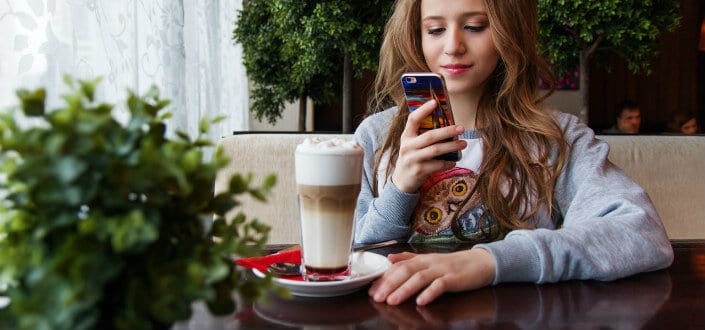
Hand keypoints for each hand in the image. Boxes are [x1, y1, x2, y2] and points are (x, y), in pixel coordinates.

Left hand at [369, 248, 495, 305]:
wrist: (480, 262)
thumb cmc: (453, 264)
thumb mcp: (429, 259)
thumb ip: (409, 259)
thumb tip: (389, 258)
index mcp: (422, 259)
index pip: (398, 266)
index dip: (384, 277)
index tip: (371, 288)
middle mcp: (429, 263)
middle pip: (406, 271)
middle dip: (389, 284)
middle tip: (377, 297)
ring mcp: (442, 270)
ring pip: (420, 278)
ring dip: (405, 290)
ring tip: (392, 301)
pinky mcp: (454, 279)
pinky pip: (441, 285)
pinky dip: (430, 293)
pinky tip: (421, 301)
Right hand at [391, 99, 465, 192]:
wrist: (402, 181)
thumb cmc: (412, 158)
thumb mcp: (411, 144)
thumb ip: (422, 135)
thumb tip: (446, 123)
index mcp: (406, 136)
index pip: (412, 120)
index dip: (423, 110)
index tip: (435, 102)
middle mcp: (407, 147)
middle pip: (430, 136)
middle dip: (447, 131)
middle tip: (461, 128)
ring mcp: (412, 159)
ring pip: (436, 150)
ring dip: (452, 146)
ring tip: (463, 143)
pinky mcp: (419, 171)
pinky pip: (438, 165)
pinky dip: (448, 162)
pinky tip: (454, 161)